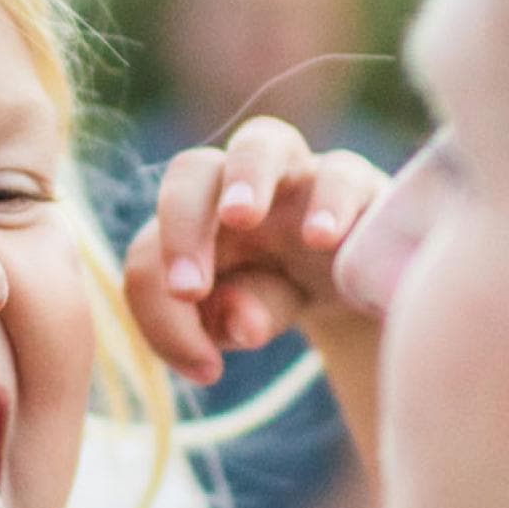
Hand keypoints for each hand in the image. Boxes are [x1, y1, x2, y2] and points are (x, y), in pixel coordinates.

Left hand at [122, 116, 387, 384]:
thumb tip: (244, 323)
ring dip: (245, 176)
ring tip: (240, 218)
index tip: (204, 367)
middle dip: (180, 225)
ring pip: (261, 140)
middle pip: (191, 169)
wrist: (355, 285)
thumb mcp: (246, 320)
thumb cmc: (276, 294)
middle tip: (186, 289)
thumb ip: (231, 321)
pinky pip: (341, 174)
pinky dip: (330, 202)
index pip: (150, 251)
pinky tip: (324, 241)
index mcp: (187, 220)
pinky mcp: (358, 182)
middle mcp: (234, 185)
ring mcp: (295, 174)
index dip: (162, 311)